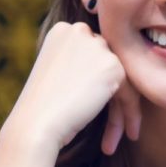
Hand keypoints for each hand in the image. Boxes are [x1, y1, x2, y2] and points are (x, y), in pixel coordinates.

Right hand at [5, 21, 141, 153]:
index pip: (92, 53)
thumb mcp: (57, 77)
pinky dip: (131, 114)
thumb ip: (80, 67)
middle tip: (115, 126)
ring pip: (122, 79)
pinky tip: (129, 134)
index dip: (95, 83)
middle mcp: (79, 31)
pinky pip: (130, 92)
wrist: (34, 124)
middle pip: (109, 63)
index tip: (94, 107)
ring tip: (125, 135)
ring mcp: (97, 46)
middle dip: (113, 96)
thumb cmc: (41, 109)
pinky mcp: (112, 65)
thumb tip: (107, 76)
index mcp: (62, 31)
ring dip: (123, 109)